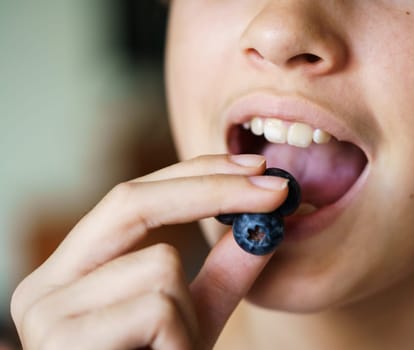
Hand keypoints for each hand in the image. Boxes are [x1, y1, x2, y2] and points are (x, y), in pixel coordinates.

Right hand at [11, 154, 287, 348]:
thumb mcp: (195, 320)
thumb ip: (223, 273)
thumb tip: (262, 224)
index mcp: (71, 272)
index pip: (131, 198)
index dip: (195, 173)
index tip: (255, 165)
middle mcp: (44, 285)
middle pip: (132, 200)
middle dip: (213, 189)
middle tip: (278, 190)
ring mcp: (46, 313)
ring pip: (159, 264)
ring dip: (189, 314)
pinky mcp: (63, 341)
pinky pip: (158, 308)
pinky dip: (181, 341)